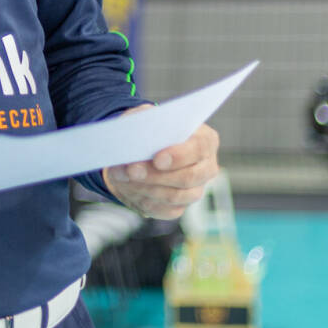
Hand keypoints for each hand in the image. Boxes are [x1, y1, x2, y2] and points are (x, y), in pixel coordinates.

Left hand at [102, 105, 220, 218]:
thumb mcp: (144, 117)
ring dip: (145, 188)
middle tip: (131, 171)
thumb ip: (145, 119)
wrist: (137, 152)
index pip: (198, 148)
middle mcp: (206, 167)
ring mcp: (196, 189)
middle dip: (156, 175)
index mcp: (204, 140)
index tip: (157, 159)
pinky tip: (129, 189)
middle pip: (188, 177)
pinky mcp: (181, 205)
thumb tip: (138, 136)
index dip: (179, 156)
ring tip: (122, 177)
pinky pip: (166, 210)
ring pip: (175, 196)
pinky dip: (144, 200)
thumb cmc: (146, 130)